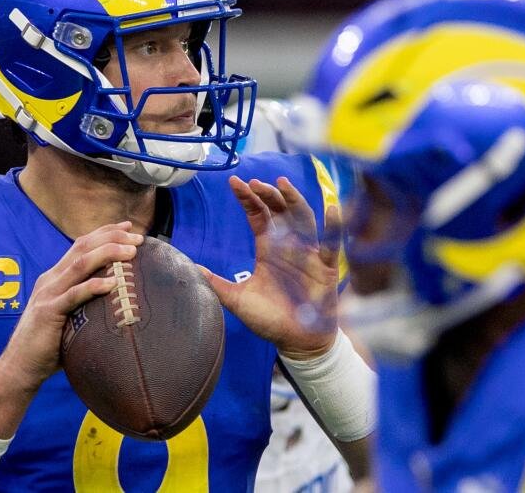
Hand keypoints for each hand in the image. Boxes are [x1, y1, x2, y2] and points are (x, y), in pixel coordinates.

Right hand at [0, 221, 143, 389]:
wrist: (21, 367)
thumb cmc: (50, 347)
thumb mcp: (70, 318)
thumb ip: (87, 306)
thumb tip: (119, 305)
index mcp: (55, 278)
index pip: (81, 245)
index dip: (105, 232)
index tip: (128, 227)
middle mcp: (51, 280)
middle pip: (82, 248)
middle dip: (112, 237)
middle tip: (138, 236)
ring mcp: (48, 294)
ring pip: (79, 265)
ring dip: (107, 254)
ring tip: (130, 252)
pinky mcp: (48, 312)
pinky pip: (73, 295)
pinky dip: (93, 286)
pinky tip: (112, 283)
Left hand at [204, 176, 343, 358]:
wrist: (296, 342)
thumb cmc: (270, 319)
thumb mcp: (237, 300)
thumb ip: (216, 283)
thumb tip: (190, 268)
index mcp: (267, 249)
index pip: (257, 215)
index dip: (247, 198)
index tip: (234, 182)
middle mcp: (288, 246)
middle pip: (279, 210)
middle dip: (267, 194)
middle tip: (255, 182)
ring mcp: (308, 254)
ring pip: (303, 218)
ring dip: (294, 200)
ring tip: (283, 184)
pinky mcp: (326, 267)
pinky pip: (332, 243)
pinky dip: (334, 226)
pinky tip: (332, 208)